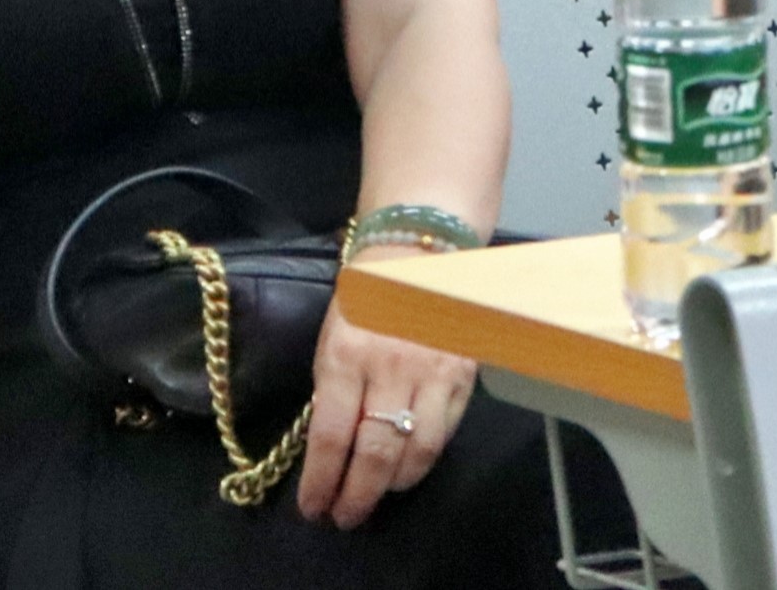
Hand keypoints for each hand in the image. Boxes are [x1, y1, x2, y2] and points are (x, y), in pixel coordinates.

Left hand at [292, 298, 477, 528]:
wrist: (418, 258)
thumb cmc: (364, 302)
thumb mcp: (332, 339)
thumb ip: (332, 393)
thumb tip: (328, 451)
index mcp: (346, 356)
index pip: (330, 436)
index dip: (321, 481)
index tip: (312, 508)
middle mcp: (390, 368)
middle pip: (374, 454)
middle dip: (356, 496)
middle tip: (344, 517)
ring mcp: (432, 375)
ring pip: (415, 454)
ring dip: (390, 486)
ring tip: (373, 495)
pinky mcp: (463, 379)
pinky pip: (443, 436)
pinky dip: (421, 461)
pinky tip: (404, 469)